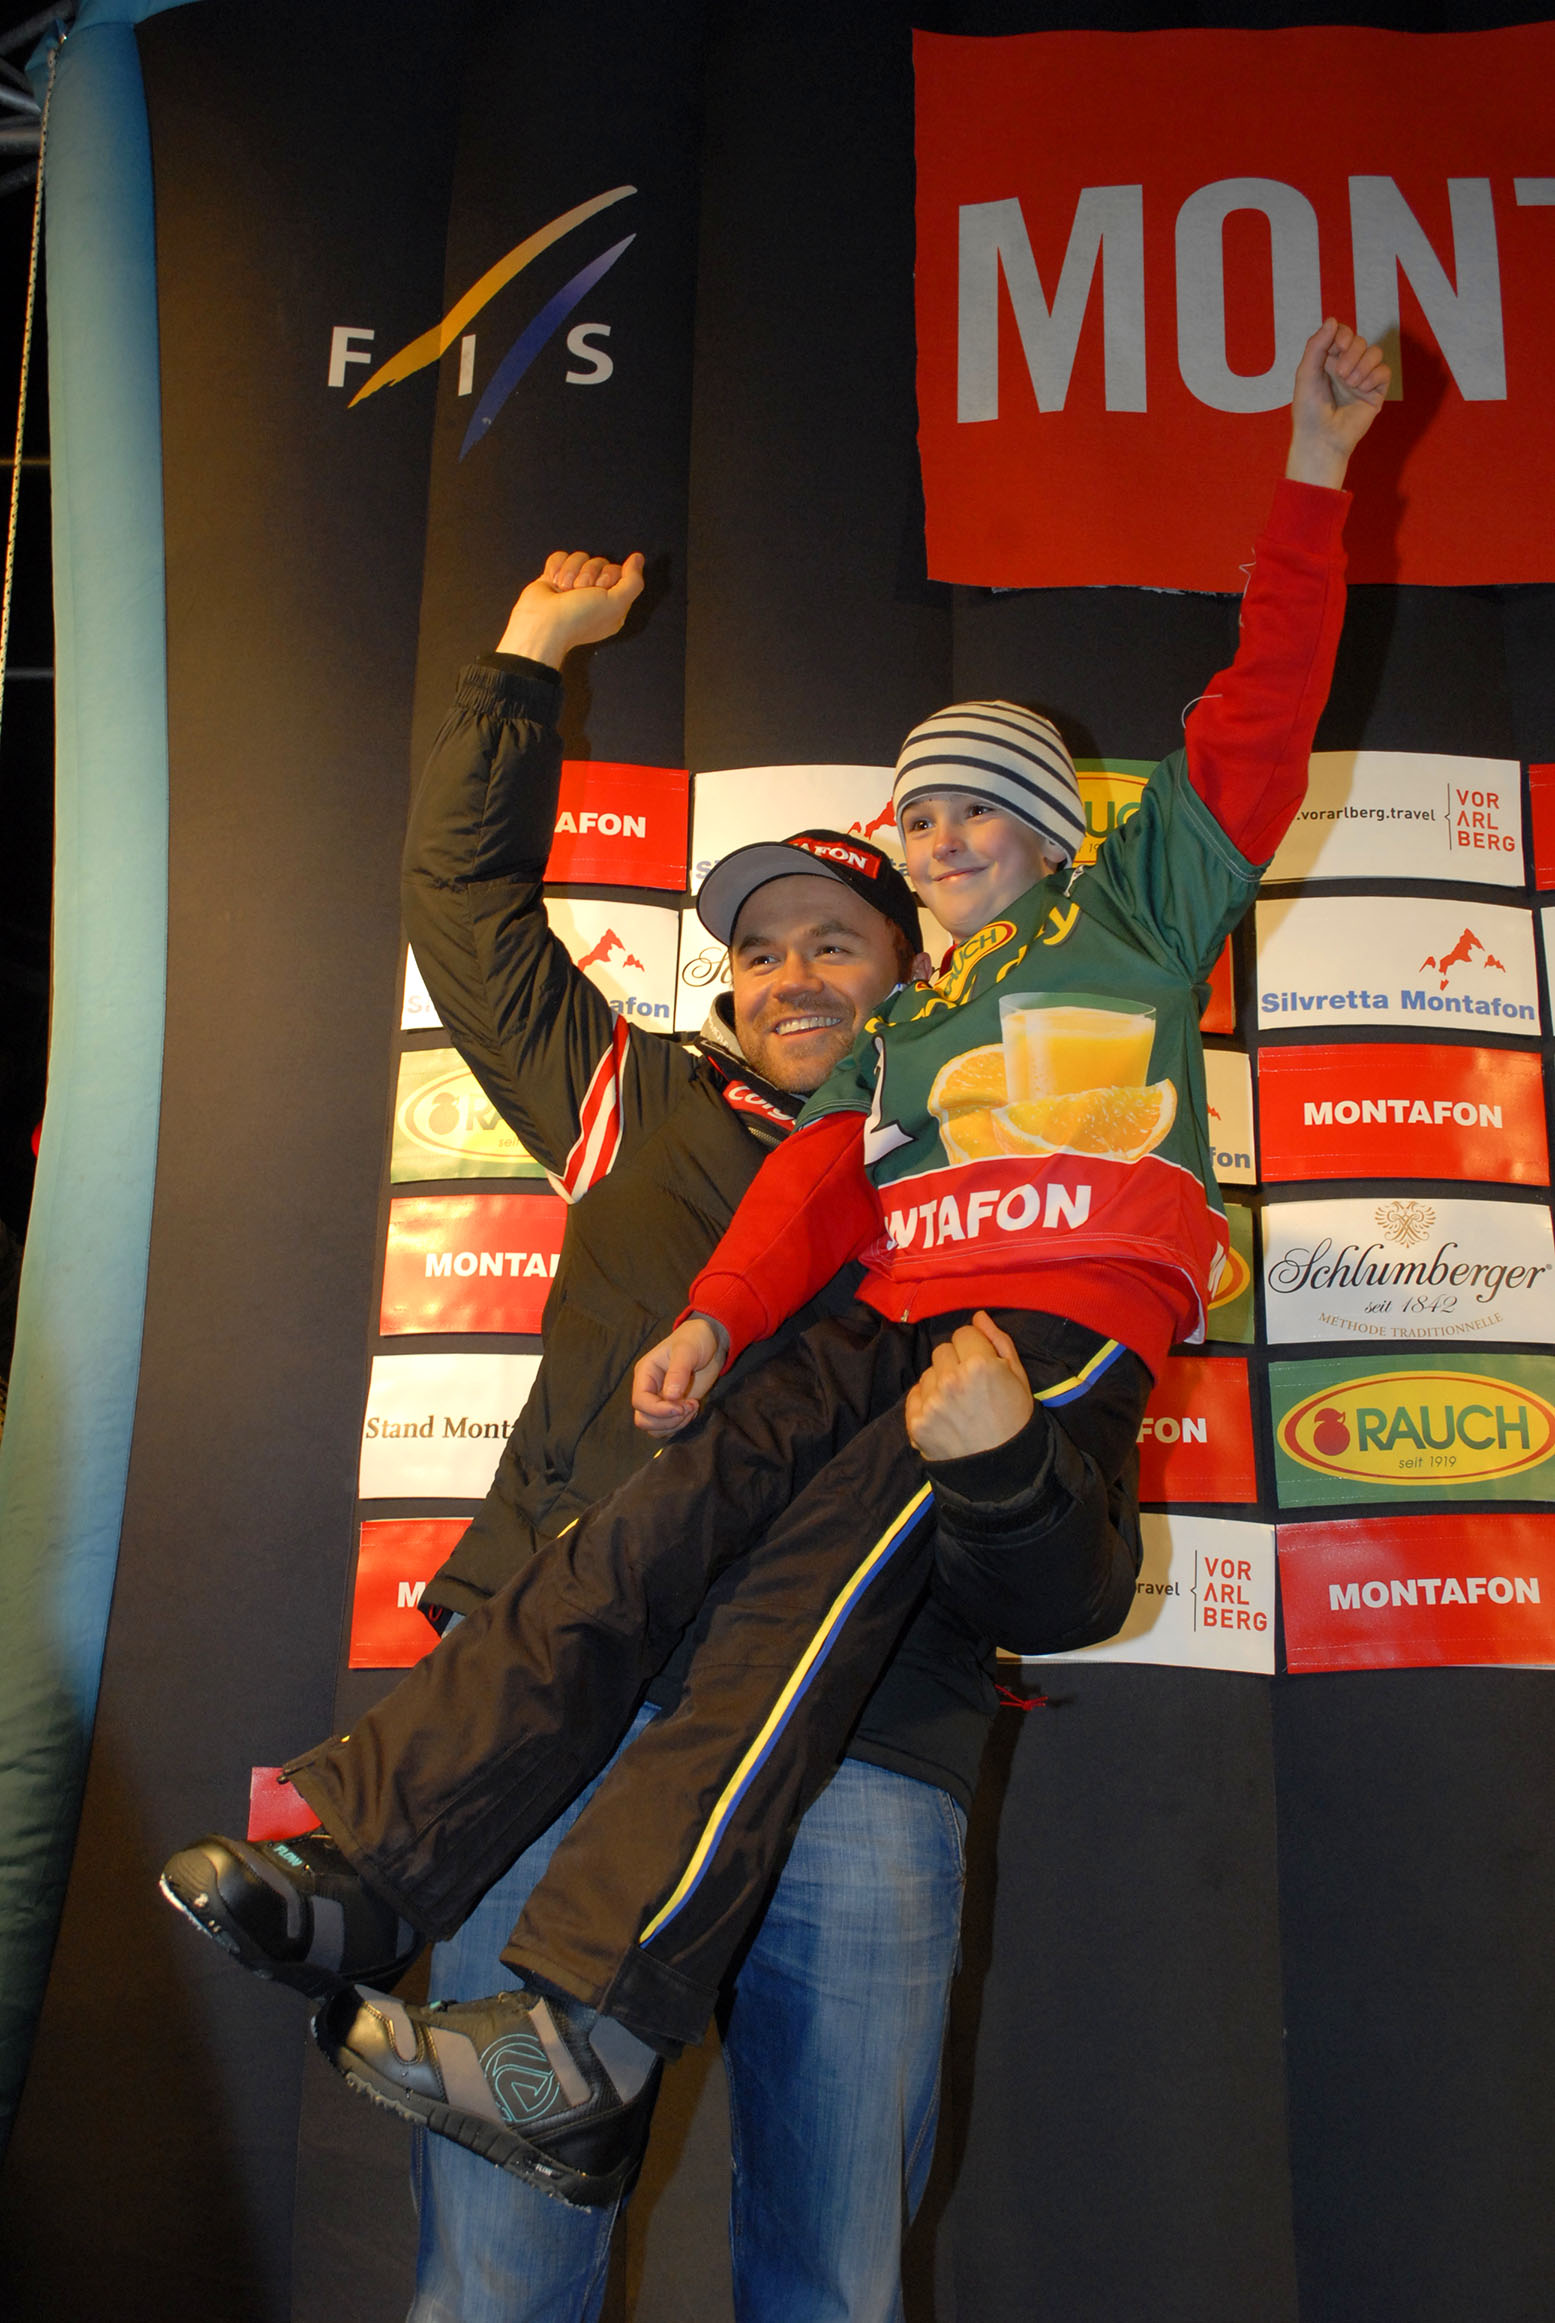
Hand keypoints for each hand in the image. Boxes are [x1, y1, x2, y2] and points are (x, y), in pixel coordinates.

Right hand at [495, 550, 645, 667]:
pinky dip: (555, 568)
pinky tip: (553, 583)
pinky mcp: (554, 578)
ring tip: (564, 591)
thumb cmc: (578, 620)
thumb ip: (633, 581)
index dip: (607, 576)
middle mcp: (593, 594)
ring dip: (570, 573)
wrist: (542, 625)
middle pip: (598, 562)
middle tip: (579, 592)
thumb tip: (638, 558)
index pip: (616, 570)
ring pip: (579, 557)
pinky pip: (560, 557)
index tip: (599, 591)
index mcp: (611, 603)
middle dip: (587, 574)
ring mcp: (572, 585)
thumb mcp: (616, 604)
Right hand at [632, 1314, 728, 1436]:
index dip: (658, 1410)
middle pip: (644, 1419)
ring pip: (655, 1428)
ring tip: (692, 1407)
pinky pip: (668, 1428)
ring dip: (675, 1424)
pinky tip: (692, 1410)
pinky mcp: (672, 1408)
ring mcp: (660, 1401)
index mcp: (645, 1374)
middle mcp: (648, 1390)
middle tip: (690, 1406)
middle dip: (668, 1419)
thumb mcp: (686, 1350)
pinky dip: (680, 1425)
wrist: (709, 1343)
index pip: (640, 1402)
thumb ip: (678, 1372)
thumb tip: (670, 1397)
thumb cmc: (694, 1340)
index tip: (681, 1407)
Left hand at [903, 1312, 1033, 1463]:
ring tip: (959, 1405)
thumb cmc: (1015, 1421)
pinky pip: (914, 1396)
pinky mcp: (916, 1423)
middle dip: (955, 1363)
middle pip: (942, 1350)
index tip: (982, 1365)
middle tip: (970, 1387)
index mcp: (979, 1364)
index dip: (975, 1348)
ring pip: (928, 1373)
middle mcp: (951, 1380)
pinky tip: (945, 1417)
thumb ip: (998, 1341)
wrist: (1001, 1471)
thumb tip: (979, 1316)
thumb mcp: (1019, 1378)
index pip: (964, 1332)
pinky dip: (926, 1403)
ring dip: (940, 1383)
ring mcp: (931, 1403)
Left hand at [1285, 320, 1390, 489]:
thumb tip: (1333, 319)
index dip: (1343, 334)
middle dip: (1352, 353)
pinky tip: (1360, 390)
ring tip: (1350, 383)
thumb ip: (1316, 345)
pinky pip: (1384, 371)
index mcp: (1327, 361)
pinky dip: (1373, 376)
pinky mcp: (1375, 392)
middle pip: (1359, 340)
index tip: (1337, 346)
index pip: (1342, 334)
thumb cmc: (1308, 410)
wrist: (1321, 438)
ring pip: (1374, 352)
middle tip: (1340, 374)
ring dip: (1363, 364)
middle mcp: (1346, 367)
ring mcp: (1362, 379)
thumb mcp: (1306, 373)